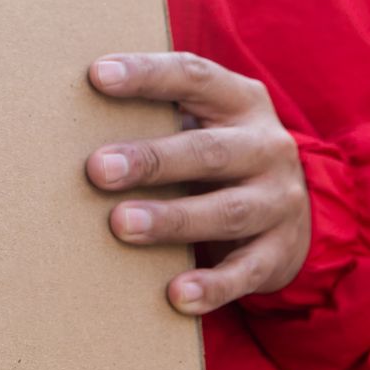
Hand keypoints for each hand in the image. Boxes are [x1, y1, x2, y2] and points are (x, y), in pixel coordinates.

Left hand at [85, 52, 309, 315]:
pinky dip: (212, 286)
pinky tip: (176, 294)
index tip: (97, 75)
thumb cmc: (219, 153)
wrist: (299, 209)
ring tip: (120, 224)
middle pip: (208, 151)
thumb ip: (157, 114)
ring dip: (171, 219)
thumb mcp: (205, 120)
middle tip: (97, 169)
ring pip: (226, 211)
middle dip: (151, 160)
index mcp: (240, 101)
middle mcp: (265, 146)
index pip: (193, 77)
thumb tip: (70, 115)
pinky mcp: (278, 253)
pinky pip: (245, 272)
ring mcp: (277, 201)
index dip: (147, 74)